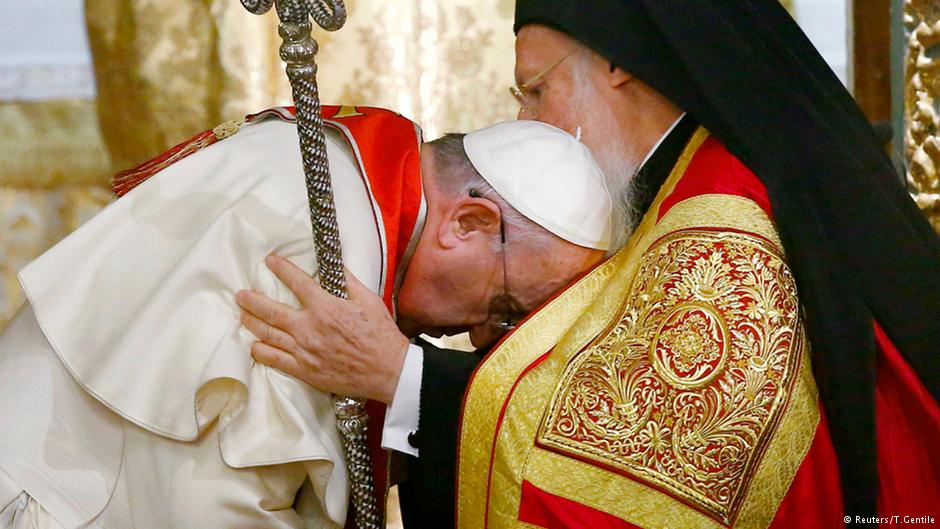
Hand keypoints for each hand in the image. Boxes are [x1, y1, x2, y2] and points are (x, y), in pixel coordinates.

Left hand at [235, 254, 409, 402]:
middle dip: (252, 300)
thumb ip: (347, 281)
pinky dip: (260, 351)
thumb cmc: (380, 334)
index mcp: (324, 306)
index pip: (296, 282)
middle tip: (240, 294)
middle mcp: (308, 327)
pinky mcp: (304, 370)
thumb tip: (333, 264)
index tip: (270, 261)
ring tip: (241, 314)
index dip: (281, 269)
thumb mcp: (368, 299)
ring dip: (251, 322)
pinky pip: (274, 360)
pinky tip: (254, 345)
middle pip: (270, 310)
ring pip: (267, 334)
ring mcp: (303, 350)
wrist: (387, 370)